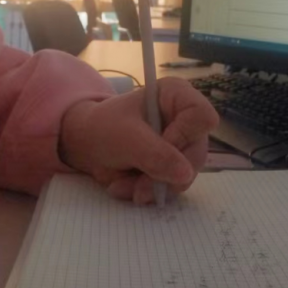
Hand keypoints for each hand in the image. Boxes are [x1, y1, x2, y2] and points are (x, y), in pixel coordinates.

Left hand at [59, 78, 218, 204]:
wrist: (86, 144)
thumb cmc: (104, 127)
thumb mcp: (126, 138)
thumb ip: (155, 154)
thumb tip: (186, 175)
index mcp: (176, 95)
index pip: (201, 117)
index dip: (184, 136)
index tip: (158, 145)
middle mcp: (185, 119)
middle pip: (196, 153)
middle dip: (164, 175)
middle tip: (137, 187)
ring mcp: (181, 144)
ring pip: (185, 176)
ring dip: (153, 187)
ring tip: (123, 185)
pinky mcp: (174, 165)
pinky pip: (173, 187)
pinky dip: (149, 192)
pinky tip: (127, 187)